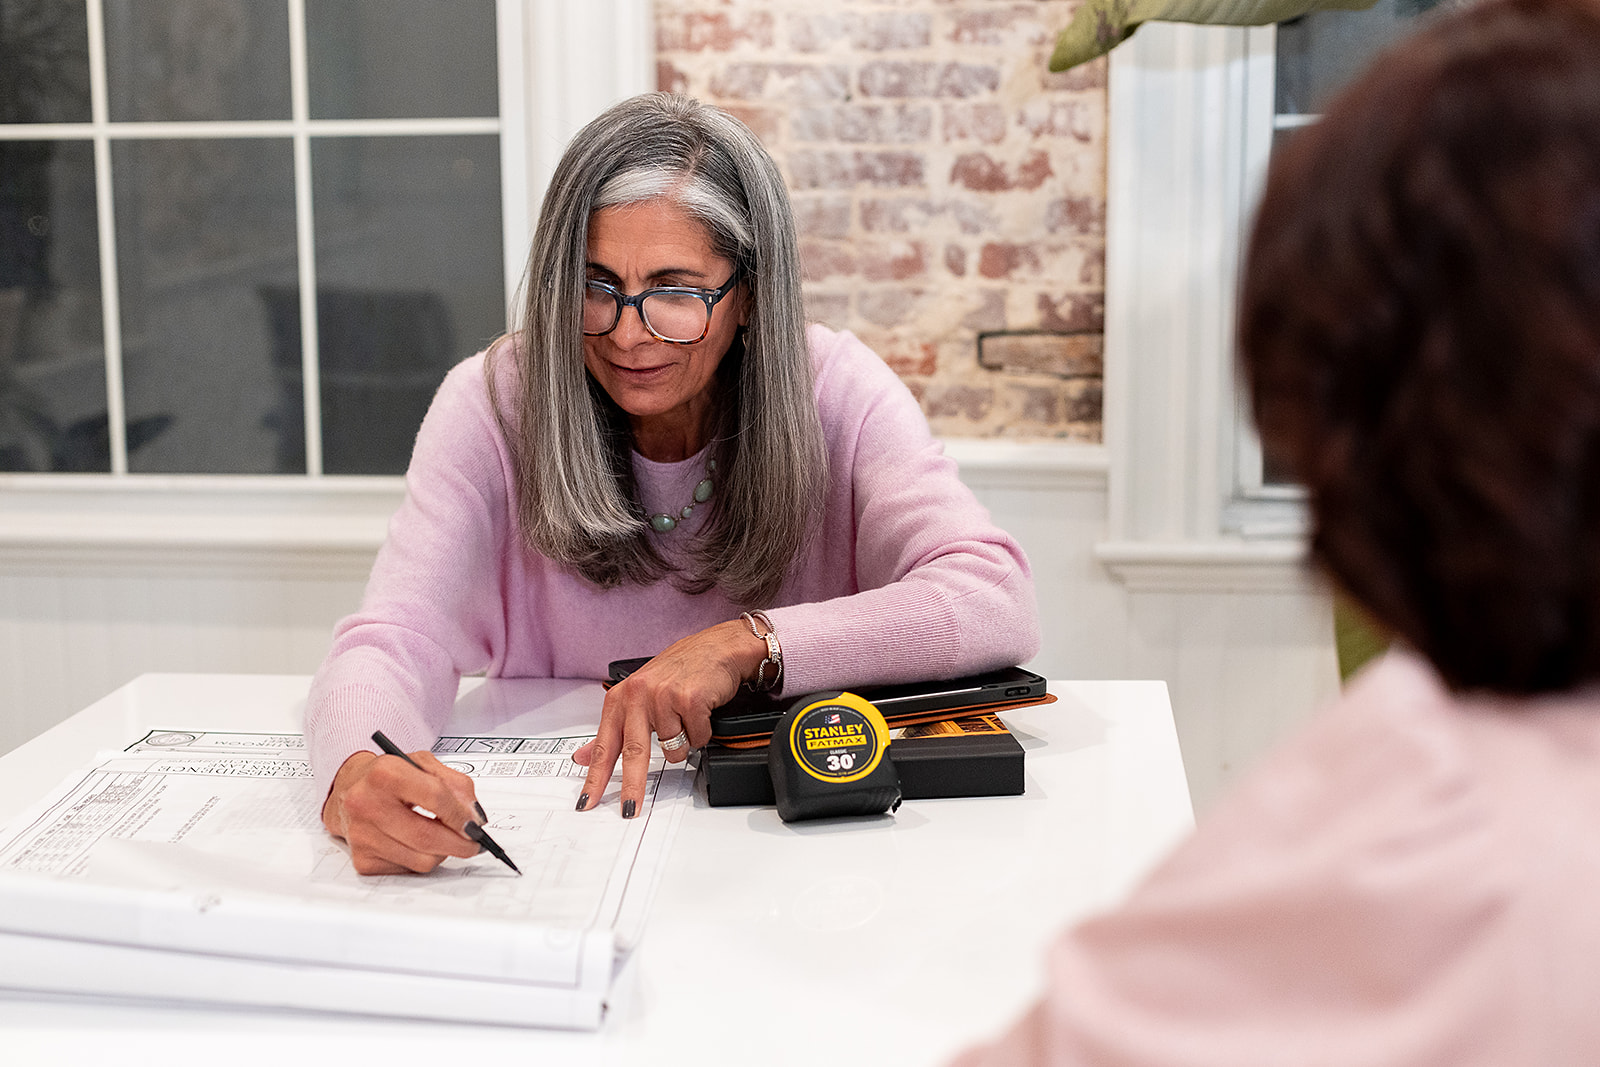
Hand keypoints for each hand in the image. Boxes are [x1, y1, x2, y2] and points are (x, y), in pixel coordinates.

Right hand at [322, 746, 484, 873]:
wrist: (349, 789)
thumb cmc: (388, 776)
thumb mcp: (422, 764)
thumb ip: (455, 784)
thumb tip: (474, 816)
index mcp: (385, 773)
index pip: (435, 797)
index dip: (461, 815)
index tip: (475, 824)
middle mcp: (367, 804)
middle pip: (427, 836)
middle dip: (459, 844)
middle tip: (473, 843)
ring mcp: (362, 835)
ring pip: (420, 860)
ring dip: (442, 853)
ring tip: (442, 839)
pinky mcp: (362, 859)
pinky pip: (407, 870)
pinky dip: (421, 860)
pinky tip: (416, 844)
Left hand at [573, 619, 767, 815]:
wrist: (717, 648)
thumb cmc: (680, 671)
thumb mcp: (638, 697)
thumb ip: (612, 730)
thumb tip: (581, 757)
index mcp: (621, 698)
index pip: (604, 745)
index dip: (595, 777)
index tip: (588, 801)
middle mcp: (639, 695)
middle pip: (633, 752)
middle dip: (633, 786)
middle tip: (630, 809)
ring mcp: (664, 696)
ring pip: (673, 749)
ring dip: (684, 743)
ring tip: (686, 720)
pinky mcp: (690, 699)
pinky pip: (697, 738)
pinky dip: (702, 732)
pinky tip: (701, 713)